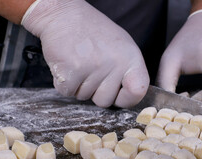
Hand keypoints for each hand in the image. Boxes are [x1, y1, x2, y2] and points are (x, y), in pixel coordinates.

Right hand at [22, 0, 148, 107]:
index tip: (118, 95)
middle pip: (105, 101)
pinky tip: (67, 64)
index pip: (138, 91)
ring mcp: (93, 67)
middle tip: (90, 69)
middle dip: (95, 92)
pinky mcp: (71, 71)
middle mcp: (115, 63)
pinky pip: (67, 92)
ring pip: (84, 97)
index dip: (127, 99)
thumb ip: (128, 71)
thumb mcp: (122, 47)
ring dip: (78, 85)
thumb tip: (132, 95)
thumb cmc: (93, 31)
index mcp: (131, 58)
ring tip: (79, 62)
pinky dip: (64, 83)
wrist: (63, 14)